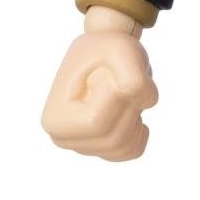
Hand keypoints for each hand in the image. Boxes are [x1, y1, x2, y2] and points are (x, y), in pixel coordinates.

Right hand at [42, 7, 158, 161]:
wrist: (106, 53)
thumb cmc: (108, 49)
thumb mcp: (121, 51)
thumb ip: (134, 78)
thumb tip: (145, 104)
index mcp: (55, 119)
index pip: (94, 123)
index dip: (113, 98)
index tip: (106, 75)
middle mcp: (64, 139)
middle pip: (112, 139)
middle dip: (128, 107)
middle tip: (120, 82)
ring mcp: (84, 147)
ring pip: (124, 146)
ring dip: (134, 115)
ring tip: (123, 93)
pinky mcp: (103, 149)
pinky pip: (132, 151)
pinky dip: (140, 129)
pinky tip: (132, 109)